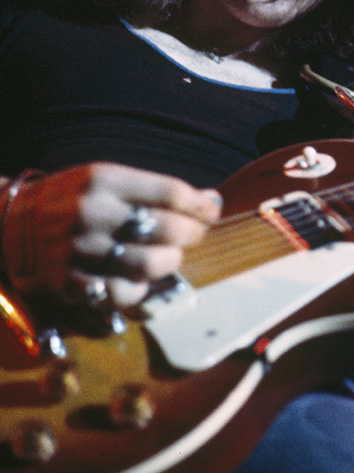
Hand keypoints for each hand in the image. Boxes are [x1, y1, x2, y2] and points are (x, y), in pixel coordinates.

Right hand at [2, 164, 219, 308]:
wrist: (8, 221)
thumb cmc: (71, 199)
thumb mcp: (106, 178)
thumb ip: (156, 191)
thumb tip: (213, 202)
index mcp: (104, 180)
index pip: (171, 192)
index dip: (201, 205)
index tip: (211, 212)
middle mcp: (91, 213)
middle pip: (167, 228)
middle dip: (192, 234)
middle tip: (192, 235)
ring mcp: (79, 250)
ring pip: (150, 264)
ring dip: (170, 262)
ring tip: (167, 257)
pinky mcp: (68, 282)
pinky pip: (122, 294)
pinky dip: (140, 290)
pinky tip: (139, 279)